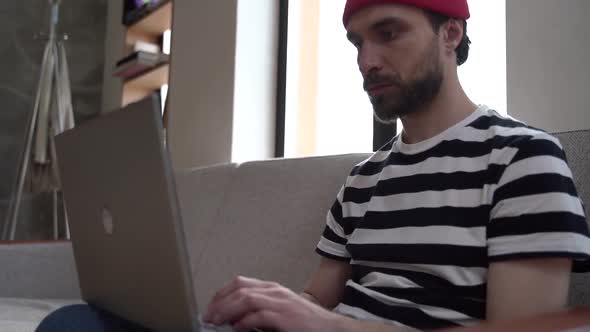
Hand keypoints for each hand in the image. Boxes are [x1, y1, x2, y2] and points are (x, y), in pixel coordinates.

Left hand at [203, 276, 348, 331]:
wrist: (331, 329)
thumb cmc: (306, 323)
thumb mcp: (279, 312)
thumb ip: (259, 311)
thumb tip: (234, 319)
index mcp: (272, 289)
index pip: (240, 283)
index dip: (221, 294)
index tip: (210, 307)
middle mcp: (275, 292)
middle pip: (240, 289)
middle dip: (219, 302)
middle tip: (208, 316)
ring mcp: (281, 303)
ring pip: (246, 298)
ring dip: (227, 310)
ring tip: (216, 321)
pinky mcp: (286, 317)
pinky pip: (260, 315)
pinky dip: (245, 321)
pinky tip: (236, 328)